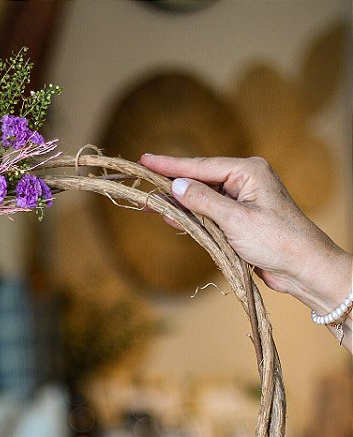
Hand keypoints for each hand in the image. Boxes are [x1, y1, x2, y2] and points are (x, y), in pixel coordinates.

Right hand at [140, 154, 351, 316]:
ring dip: (180, 206)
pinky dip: (193, 219)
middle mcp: (245, 181)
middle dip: (171, 187)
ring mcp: (243, 201)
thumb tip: (176, 186)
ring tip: (152, 208)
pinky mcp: (241, 220)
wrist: (302, 267)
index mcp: (247, 171)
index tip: (144, 160)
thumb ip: (203, 201)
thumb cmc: (277, 240)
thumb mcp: (235, 220)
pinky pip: (210, 215)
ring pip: (202, 200)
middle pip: (199, 180)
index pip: (200, 165)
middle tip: (142, 188)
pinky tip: (174, 221)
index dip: (170, 165)